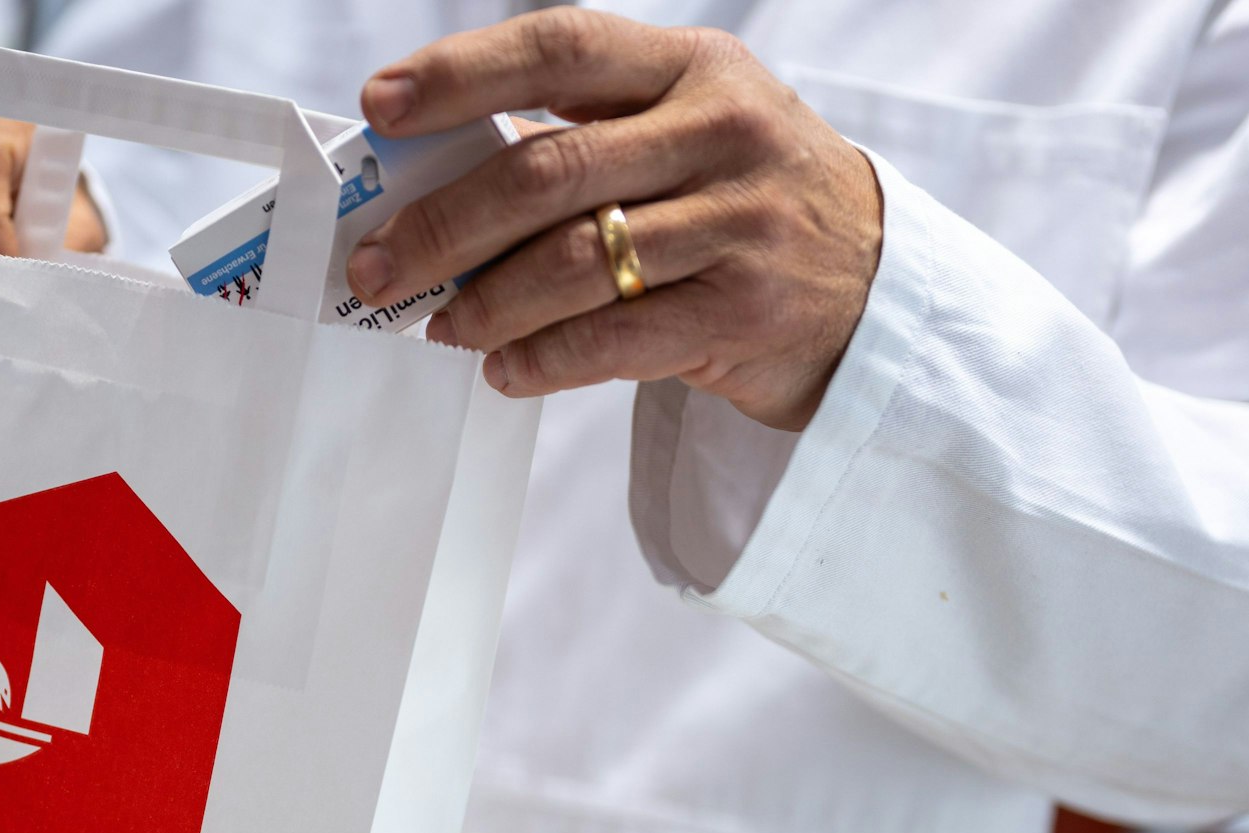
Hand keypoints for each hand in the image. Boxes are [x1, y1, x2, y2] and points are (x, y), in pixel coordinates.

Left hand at [348, 9, 880, 429]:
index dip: (461, 73)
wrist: (873, 285)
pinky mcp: (745, 310)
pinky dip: (541, 360)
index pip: (560, 47)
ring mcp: (741, 222)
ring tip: (442, 325)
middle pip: (548, 171)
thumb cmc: (744, 199)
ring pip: (573, 263)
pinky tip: (504, 369)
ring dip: (485, 304)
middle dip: (441, 225)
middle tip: (375, 267)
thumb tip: (431, 183)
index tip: (382, 106)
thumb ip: (584, 137)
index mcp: (692, 67)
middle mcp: (723, 132)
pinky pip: (613, 339)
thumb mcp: (688, 130)